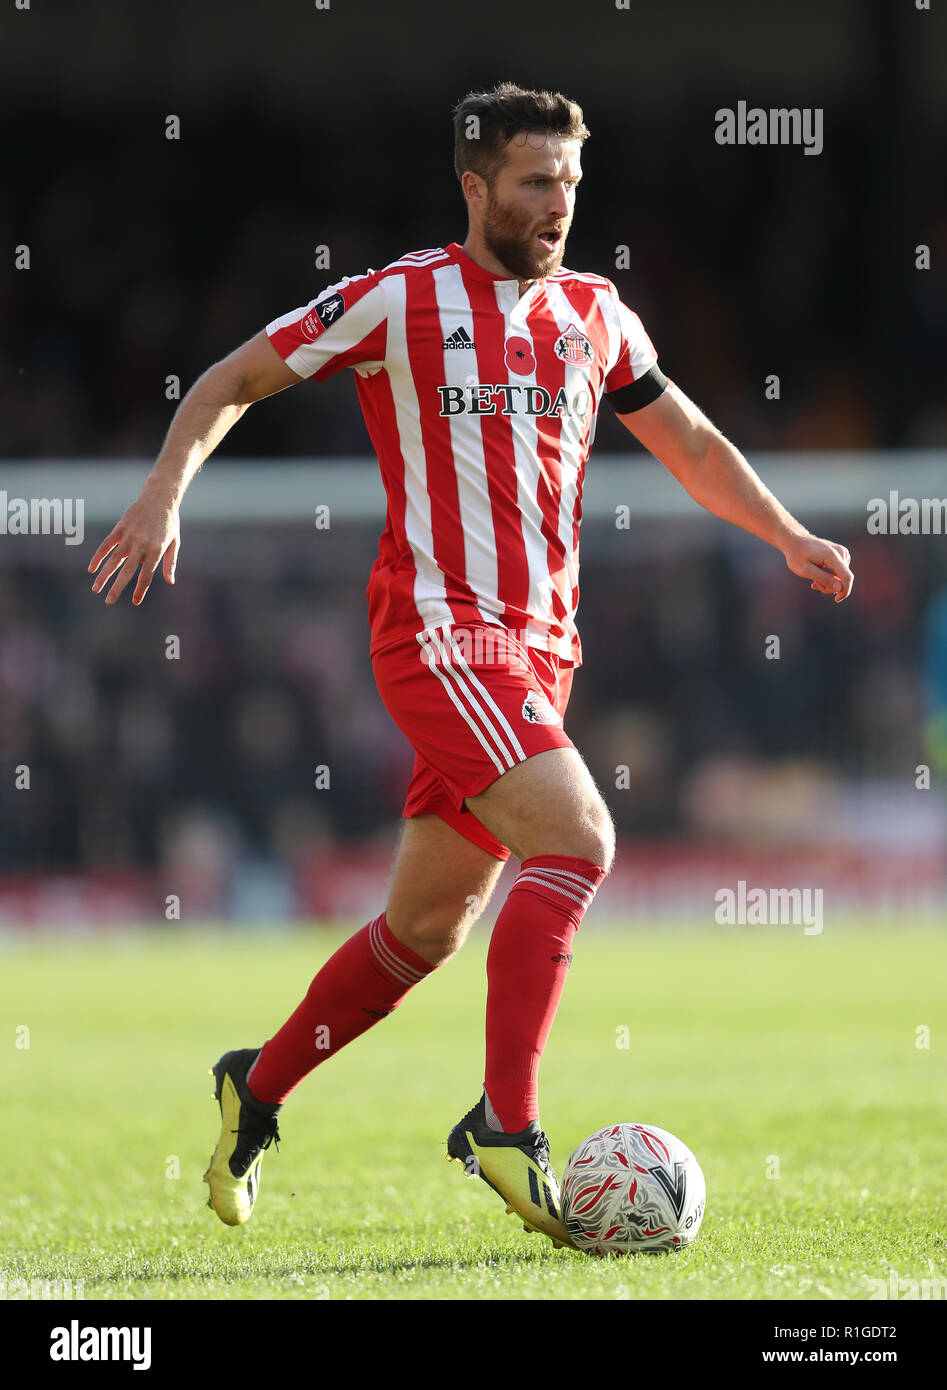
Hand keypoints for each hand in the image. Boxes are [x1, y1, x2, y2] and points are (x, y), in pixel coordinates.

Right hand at [88, 486, 180, 604]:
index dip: (140, 590)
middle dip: (117, 588)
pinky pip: (106, 545)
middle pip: (127, 571)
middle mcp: (141, 545)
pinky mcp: (120, 528)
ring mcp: (129, 536)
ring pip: (113, 560)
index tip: (135, 602)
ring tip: (95, 589)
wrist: (159, 498)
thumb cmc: (169, 522)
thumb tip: (170, 581)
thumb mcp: (174, 543)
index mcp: (156, 551)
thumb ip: (170, 563)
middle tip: (109, 602)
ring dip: (103, 575)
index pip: (146, 575)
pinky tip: (92, 568)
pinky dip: (98, 556)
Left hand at [782, 532, 852, 603]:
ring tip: (814, 579)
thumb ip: (824, 579)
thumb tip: (840, 588)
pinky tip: (818, 576)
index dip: (845, 591)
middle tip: (814, 585)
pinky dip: (830, 576)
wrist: (795, 541)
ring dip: (828, 582)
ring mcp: (841, 552)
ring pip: (841, 576)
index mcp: (832, 556)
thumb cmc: (797, 555)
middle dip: (830, 586)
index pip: (847, 577)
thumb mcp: (806, 570)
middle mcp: (840, 552)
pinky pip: (839, 571)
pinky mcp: (840, 554)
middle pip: (843, 578)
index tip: (836, 600)